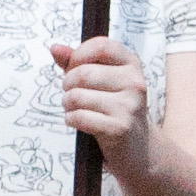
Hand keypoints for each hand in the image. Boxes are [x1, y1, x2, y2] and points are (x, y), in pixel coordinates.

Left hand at [46, 37, 152, 167]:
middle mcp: (134, 82)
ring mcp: (128, 106)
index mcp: (131, 64)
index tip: (74, 67)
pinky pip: (79, 117)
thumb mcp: (103, 81)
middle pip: (83, 73)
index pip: (101, 46)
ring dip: (68, 104)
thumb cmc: (115, 109)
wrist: (140, 149)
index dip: (79, 55)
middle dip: (67, 85)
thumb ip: (78, 63)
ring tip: (75, 108)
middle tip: (71, 94)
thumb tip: (55, 48)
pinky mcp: (119, 128)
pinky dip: (71, 119)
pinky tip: (78, 121)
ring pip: (77, 96)